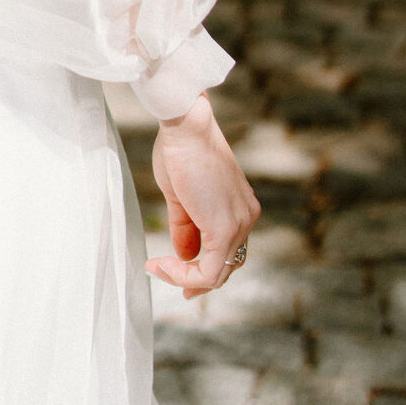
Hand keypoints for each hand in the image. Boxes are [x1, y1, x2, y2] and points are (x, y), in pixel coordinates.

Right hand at [145, 94, 259, 297]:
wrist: (186, 126)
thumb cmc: (180, 149)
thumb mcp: (181, 196)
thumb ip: (186, 227)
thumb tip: (184, 254)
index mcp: (241, 206)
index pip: (227, 249)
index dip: (202, 265)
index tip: (173, 265)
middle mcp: (247, 217)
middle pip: (226, 265)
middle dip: (195, 278)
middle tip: (167, 275)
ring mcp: (239, 224)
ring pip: (218, 273)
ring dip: (185, 277)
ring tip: (158, 268)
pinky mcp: (225, 230)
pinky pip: (208, 271)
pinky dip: (183, 275)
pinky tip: (161, 265)